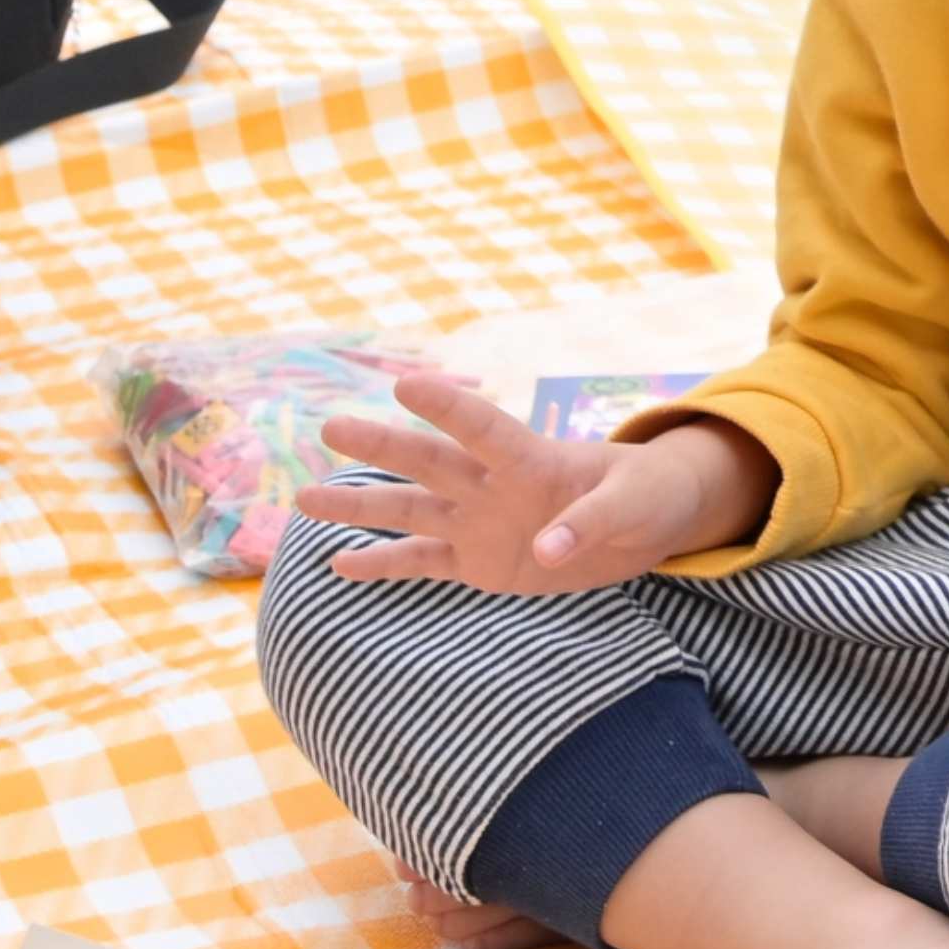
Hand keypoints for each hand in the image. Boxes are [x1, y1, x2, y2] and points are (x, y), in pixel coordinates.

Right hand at [296, 386, 770, 593]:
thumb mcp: (635, 505)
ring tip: (303, 498)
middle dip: (382, 445)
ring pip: (410, 509)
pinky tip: (339, 562)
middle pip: (429, 461)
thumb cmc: (646, 496)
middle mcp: (493, 485)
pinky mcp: (478, 561)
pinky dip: (383, 563)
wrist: (644, 525)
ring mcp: (480, 521)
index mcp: (534, 459)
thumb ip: (593, 522)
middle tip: (330, 425)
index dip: (449, 406)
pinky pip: (422, 561)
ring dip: (360, 505)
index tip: (407, 384)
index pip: (485, 427)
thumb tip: (545, 551)